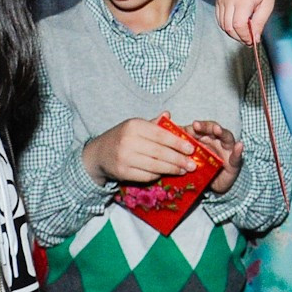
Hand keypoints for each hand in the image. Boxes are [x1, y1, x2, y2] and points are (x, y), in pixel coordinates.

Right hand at [82, 118, 197, 184]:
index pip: (161, 135)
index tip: (191, 149)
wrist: (99, 154)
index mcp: (134, 126)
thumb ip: (153, 123)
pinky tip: (166, 174)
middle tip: (192, 164)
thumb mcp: (135, 126)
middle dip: (178, 160)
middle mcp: (128, 141)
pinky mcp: (122, 172)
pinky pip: (145, 176)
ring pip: (154, 166)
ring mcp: (124, 158)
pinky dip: (158, 175)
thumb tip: (169, 115)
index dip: (178, 143)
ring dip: (171, 169)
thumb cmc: (121, 137)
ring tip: (183, 170)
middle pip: (159, 152)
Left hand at [189, 120, 243, 193]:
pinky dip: (238, 150)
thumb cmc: (203, 167)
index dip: (192, 126)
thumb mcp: (191, 158)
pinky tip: (239, 146)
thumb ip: (182, 149)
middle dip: (204, 126)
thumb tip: (167, 140)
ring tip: (217, 130)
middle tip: (196, 125)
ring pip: (225, 137)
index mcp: (205, 138)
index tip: (183, 126)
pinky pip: (237, 155)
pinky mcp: (234, 161)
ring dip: (221, 132)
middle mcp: (217, 140)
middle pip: (212, 129)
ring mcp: (227, 149)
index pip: (199, 129)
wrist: (217, 183)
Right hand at [216, 0, 277, 43]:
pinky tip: (236, 24)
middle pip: (229, 27)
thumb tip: (255, 39)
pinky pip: (219, 18)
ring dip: (232, 32)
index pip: (238, 25)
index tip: (252, 41)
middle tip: (248, 39)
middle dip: (239, 37)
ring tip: (243, 32)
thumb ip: (260, 22)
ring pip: (222, 24)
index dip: (244, 36)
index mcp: (243, 0)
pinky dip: (226, 25)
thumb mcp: (267, 4)